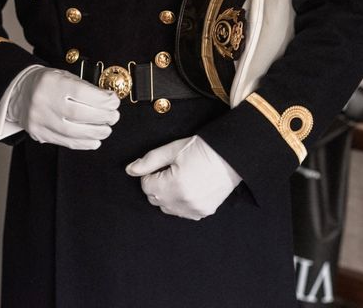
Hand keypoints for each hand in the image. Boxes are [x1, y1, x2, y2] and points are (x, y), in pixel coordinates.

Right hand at [7, 66, 120, 149]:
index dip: (103, 100)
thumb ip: (86, 88)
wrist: (19, 92)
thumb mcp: (65, 76)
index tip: (114, 102)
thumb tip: (109, 101)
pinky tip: (95, 140)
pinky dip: (83, 143)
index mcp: (51, 83)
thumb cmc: (48, 83)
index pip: (82, 93)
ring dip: (96, 132)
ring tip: (107, 129)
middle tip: (114, 117)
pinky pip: (65, 142)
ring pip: (73, 132)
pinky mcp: (39, 133)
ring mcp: (39, 119)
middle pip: (79, 114)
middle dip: (103, 117)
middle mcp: (43, 101)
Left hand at [125, 136, 241, 220]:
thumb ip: (149, 161)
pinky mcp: (203, 212)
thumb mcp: (173, 149)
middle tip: (173, 171)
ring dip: (169, 196)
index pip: (146, 187)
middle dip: (158, 186)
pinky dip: (183, 203)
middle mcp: (183, 202)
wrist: (232, 156)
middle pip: (155, 199)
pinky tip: (192, 188)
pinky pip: (183, 212)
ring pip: (168, 208)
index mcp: (173, 185)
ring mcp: (194, 209)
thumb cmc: (203, 149)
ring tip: (183, 179)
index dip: (151, 175)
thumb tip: (130, 170)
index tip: (163, 166)